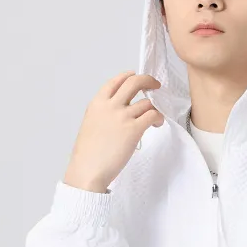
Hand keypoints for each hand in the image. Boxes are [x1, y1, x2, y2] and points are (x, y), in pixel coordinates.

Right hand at [63, 71, 163, 192]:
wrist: (88, 169)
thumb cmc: (88, 153)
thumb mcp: (91, 124)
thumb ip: (103, 113)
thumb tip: (119, 112)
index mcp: (97, 103)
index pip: (115, 81)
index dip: (129, 76)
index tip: (136, 77)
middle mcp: (110, 106)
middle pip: (134, 83)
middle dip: (148, 80)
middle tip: (155, 85)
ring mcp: (123, 116)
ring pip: (147, 102)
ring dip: (155, 108)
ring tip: (155, 118)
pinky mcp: (134, 129)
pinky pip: (152, 115)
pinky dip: (158, 118)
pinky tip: (156, 124)